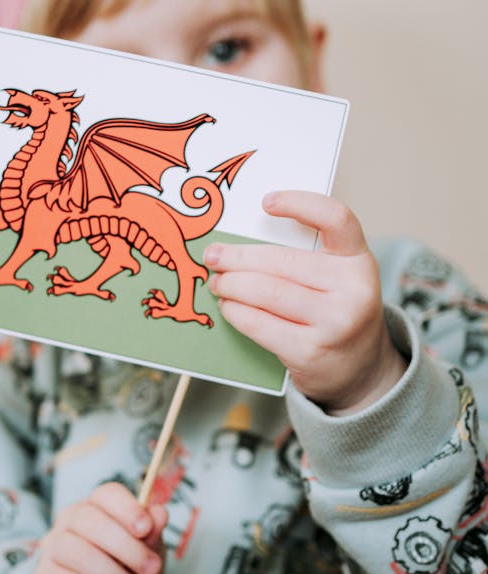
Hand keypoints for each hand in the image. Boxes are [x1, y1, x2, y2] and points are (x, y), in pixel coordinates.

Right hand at [33, 482, 167, 573]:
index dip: (127, 508)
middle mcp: (70, 520)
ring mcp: (54, 548)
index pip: (107, 494)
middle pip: (89, 519)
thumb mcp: (149, 555)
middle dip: (126, 547)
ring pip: (78, 552)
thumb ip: (153, 534)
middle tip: (151, 569)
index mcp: (98, 506)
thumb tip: (159, 513)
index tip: (146, 528)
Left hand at [204, 190, 406, 414]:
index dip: (300, 203)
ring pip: (266, 291)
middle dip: (238, 258)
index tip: (266, 202)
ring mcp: (334, 322)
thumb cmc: (335, 314)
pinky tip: (228, 306)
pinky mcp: (310, 351)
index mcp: (358, 260)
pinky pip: (260, 324)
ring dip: (231, 285)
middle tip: (213, 256)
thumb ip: (305, 258)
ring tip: (217, 283)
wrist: (360, 370)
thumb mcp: (336, 280)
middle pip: (282, 261)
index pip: (336, 218)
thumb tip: (239, 244)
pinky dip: (236, 312)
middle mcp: (353, 289)